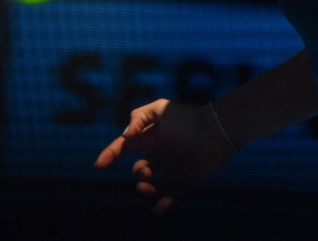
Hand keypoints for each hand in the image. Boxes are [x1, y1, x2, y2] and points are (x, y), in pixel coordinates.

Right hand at [94, 99, 236, 212]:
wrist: (218, 130)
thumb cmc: (188, 119)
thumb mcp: (160, 109)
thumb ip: (138, 117)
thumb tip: (124, 137)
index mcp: (151, 138)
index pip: (124, 148)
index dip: (109, 155)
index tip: (99, 166)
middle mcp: (160, 154)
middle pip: (138, 171)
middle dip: (137, 175)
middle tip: (146, 173)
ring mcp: (173, 168)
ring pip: (151, 187)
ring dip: (145, 190)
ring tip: (150, 187)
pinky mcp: (186, 181)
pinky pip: (169, 197)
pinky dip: (162, 205)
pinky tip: (159, 208)